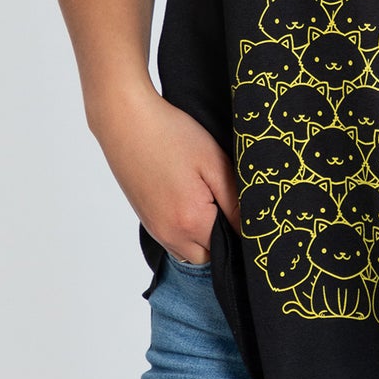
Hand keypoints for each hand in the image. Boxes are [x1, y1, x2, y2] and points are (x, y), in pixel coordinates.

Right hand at [89, 84, 240, 265]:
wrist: (127, 122)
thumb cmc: (172, 136)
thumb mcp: (213, 162)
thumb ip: (234, 201)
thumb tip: (251, 228)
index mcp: (192, 222)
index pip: (230, 247)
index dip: (243, 232)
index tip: (247, 210)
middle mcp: (171, 235)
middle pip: (209, 257)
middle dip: (224, 238)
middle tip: (230, 203)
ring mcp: (156, 230)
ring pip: (190, 252)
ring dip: (204, 237)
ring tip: (210, 200)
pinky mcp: (147, 221)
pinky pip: (174, 241)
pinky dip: (187, 232)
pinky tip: (190, 201)